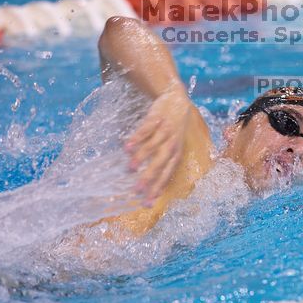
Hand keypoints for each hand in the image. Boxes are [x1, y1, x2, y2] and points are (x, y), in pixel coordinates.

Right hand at [125, 91, 188, 206]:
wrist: (176, 99)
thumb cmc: (172, 129)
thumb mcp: (172, 145)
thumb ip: (161, 161)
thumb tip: (147, 182)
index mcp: (176, 153)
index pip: (167, 174)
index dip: (158, 188)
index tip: (148, 203)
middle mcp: (172, 144)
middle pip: (161, 163)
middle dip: (149, 178)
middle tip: (137, 190)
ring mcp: (165, 131)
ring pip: (153, 147)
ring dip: (141, 158)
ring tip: (129, 169)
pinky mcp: (156, 119)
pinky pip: (146, 130)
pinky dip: (137, 139)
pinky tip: (126, 147)